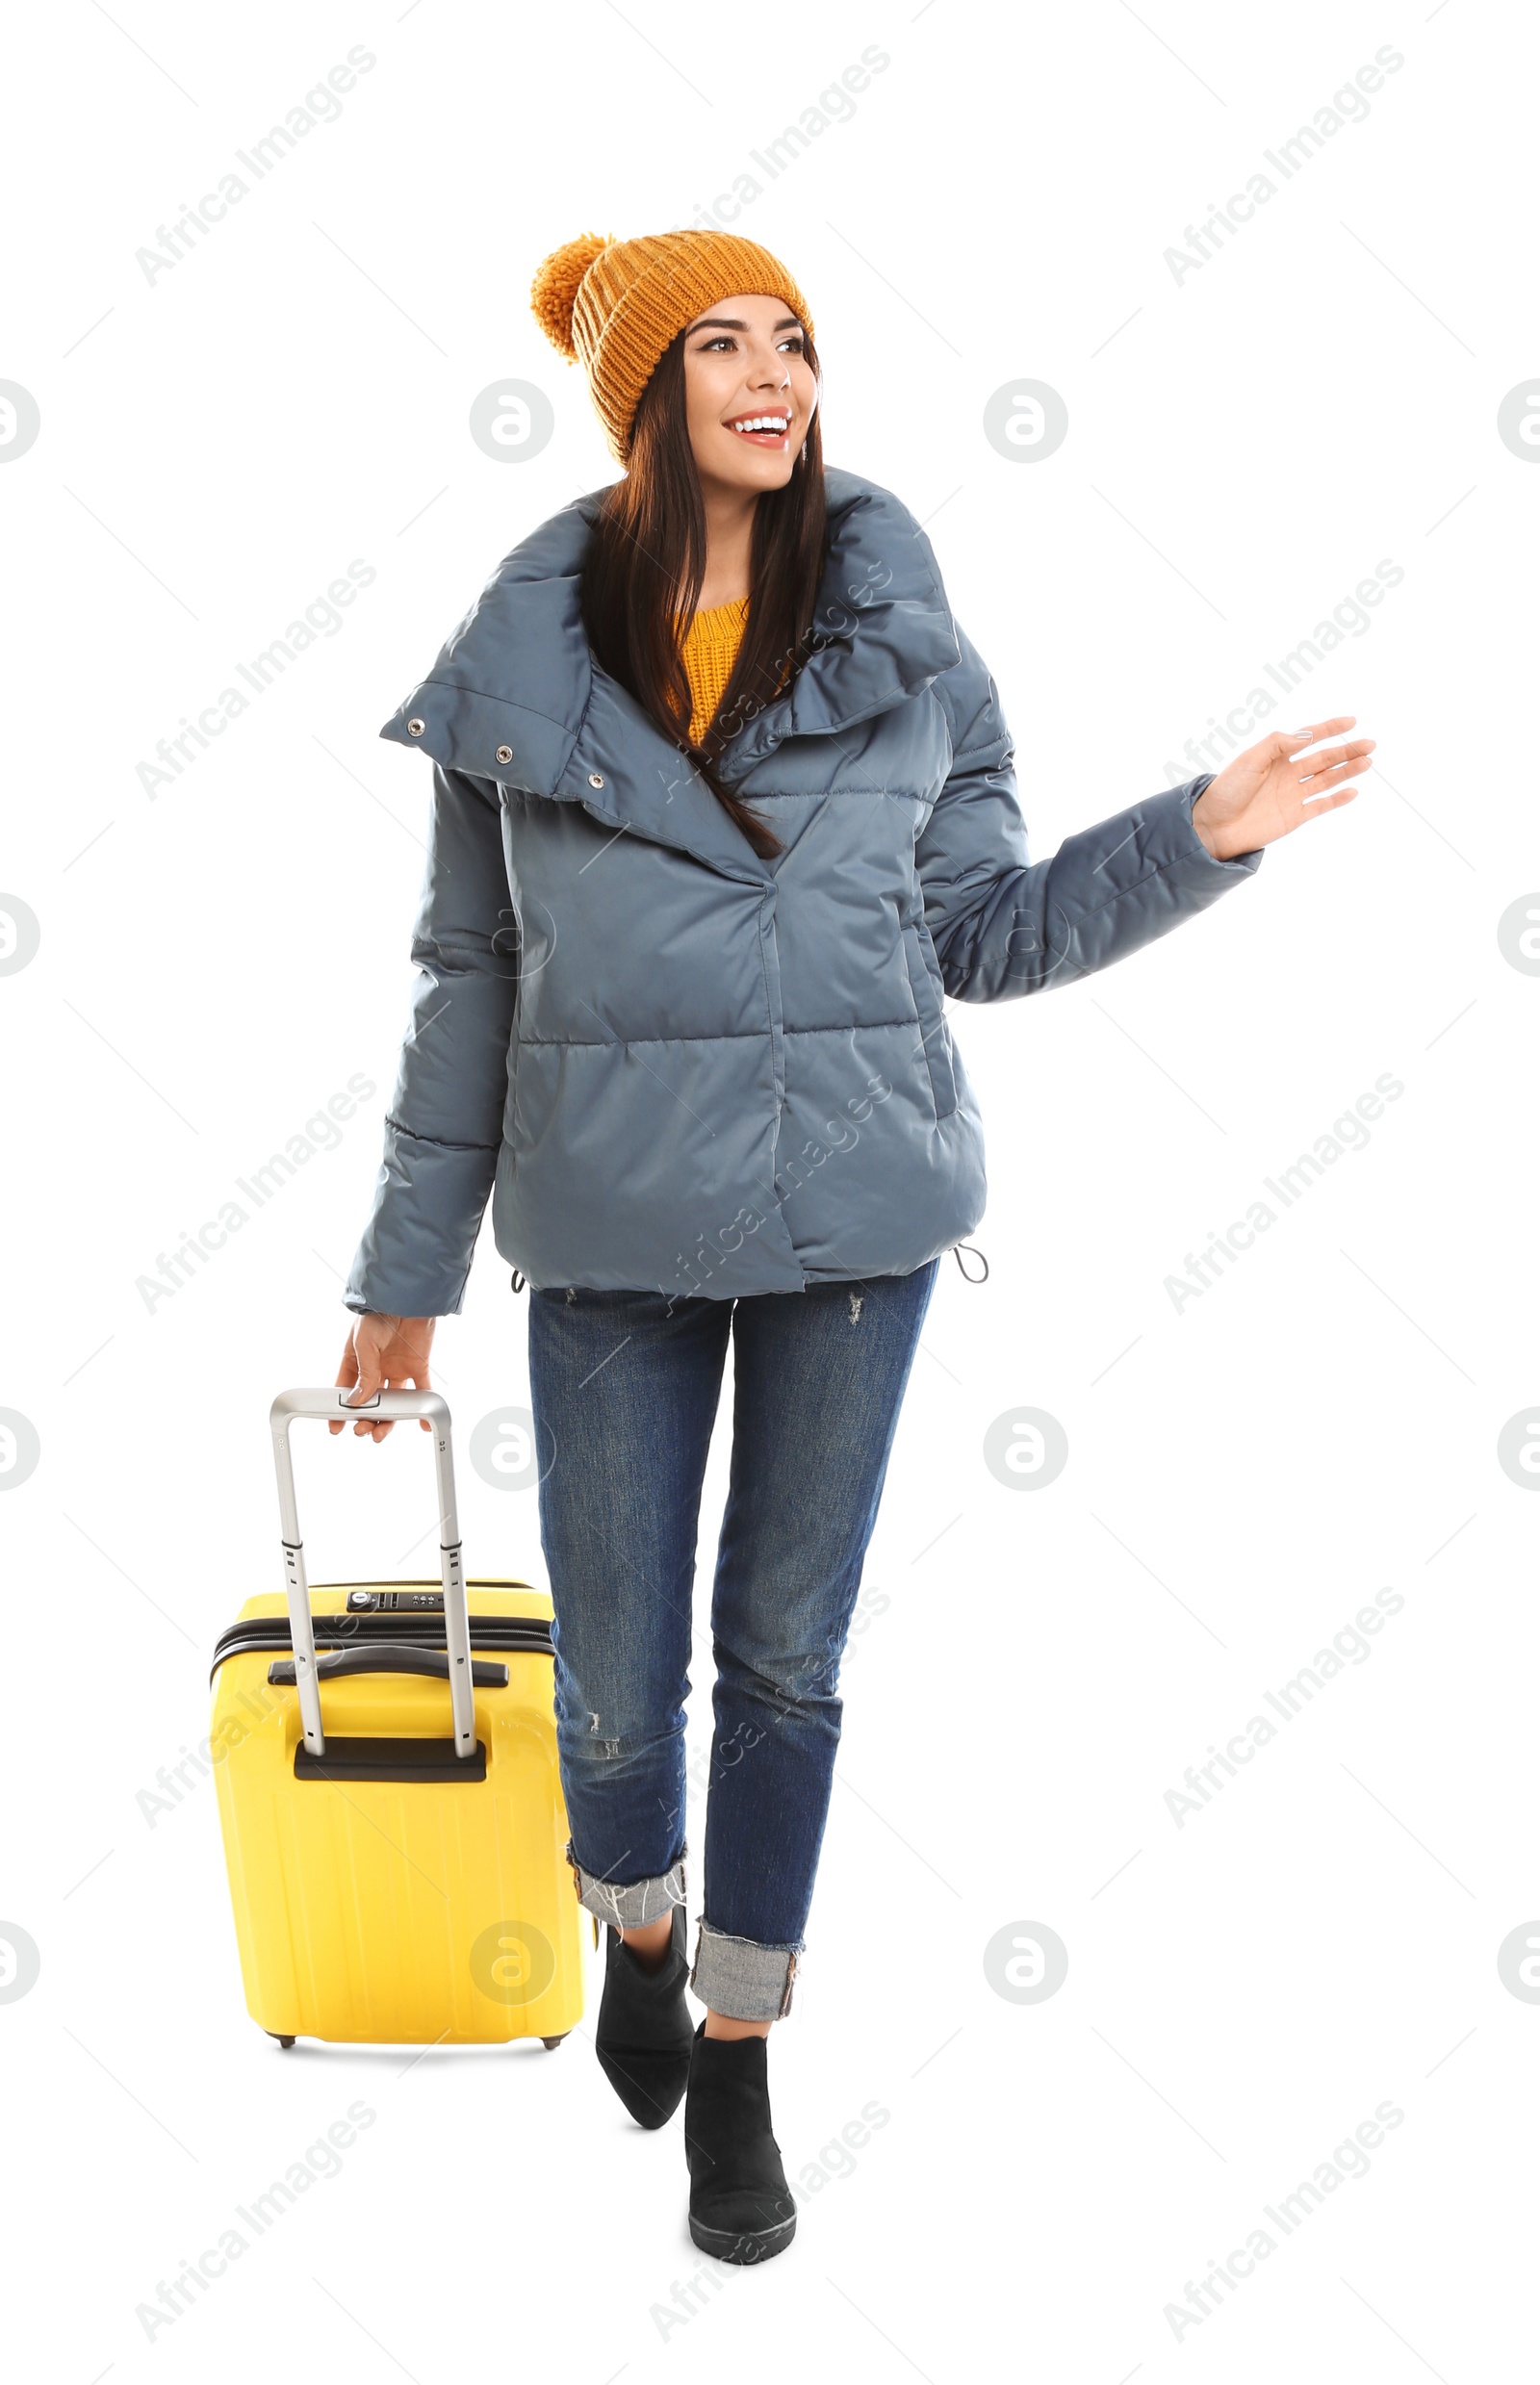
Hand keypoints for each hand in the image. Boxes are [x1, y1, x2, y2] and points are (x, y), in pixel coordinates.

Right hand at [332, 1312, 436, 1439]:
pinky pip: (421, 1391)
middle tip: (361, 1429)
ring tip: (380, 1433)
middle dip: (364, 1419)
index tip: (336, 1427)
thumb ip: (364, 1373)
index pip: (345, 1391)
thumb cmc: (378, 1314)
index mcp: (355, 1361)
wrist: (408, 1298)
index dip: (340, 1410)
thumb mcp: (364, 1343)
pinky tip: (422, 1424)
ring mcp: (396, 1369)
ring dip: (387, 1420)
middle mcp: (376, 1368)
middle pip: (369, 1401)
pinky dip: (422, 1408)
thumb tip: (358, 1400)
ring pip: (393, 1402)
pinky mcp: (417, 1367)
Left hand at [1190, 717, 1374, 861]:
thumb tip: (1306, 736)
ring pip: (1327, 779)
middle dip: (1347, 750)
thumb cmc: (1227, 789)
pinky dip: (1337, 799)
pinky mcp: (1295, 816)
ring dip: (1348, 770)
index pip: (1309, 738)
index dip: (1330, 728)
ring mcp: (1293, 794)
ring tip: (1368, 761)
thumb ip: (1278, 744)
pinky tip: (1353, 790)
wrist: (1214, 826)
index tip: (1351, 721)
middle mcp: (1288, 773)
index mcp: (1277, 756)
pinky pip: (1321, 805)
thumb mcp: (1250, 759)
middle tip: (1370, 744)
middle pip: (1324, 758)